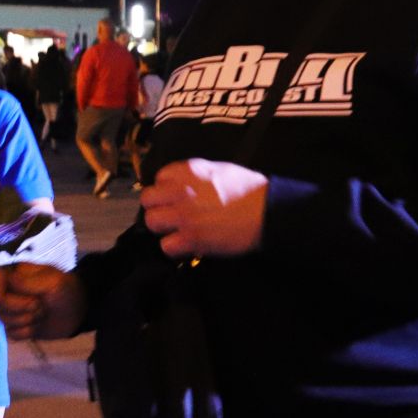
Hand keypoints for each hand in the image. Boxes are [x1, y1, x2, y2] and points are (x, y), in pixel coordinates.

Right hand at [0, 262, 85, 339]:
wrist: (78, 313)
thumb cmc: (66, 291)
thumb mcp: (51, 282)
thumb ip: (28, 282)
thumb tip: (8, 282)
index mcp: (15, 272)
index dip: (10, 291)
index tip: (30, 295)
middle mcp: (9, 290)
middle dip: (23, 308)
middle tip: (41, 304)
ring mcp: (12, 309)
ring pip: (3, 319)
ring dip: (27, 320)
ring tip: (42, 313)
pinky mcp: (16, 326)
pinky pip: (10, 333)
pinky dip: (27, 332)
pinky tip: (38, 326)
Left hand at [140, 158, 267, 258]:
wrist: (269, 212)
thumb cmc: (251, 191)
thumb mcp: (221, 169)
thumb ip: (196, 174)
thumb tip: (181, 183)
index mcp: (189, 170)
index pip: (159, 177)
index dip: (166, 189)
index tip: (175, 197)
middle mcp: (181, 191)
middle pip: (148, 200)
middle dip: (159, 208)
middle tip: (172, 215)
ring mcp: (184, 215)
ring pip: (152, 221)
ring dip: (164, 228)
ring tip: (178, 231)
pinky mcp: (191, 238)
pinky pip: (166, 245)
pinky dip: (175, 248)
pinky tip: (187, 245)